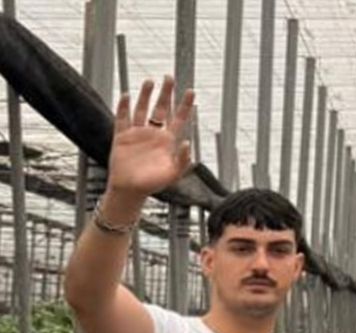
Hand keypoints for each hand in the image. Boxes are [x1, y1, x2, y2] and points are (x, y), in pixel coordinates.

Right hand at [108, 77, 194, 197]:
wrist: (130, 190)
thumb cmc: (153, 185)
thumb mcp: (172, 174)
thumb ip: (182, 160)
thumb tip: (188, 144)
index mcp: (167, 142)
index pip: (179, 118)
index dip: (185, 105)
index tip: (191, 91)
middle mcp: (153, 134)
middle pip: (161, 108)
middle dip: (166, 93)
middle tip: (170, 77)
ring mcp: (137, 134)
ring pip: (142, 109)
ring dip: (145, 95)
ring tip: (150, 81)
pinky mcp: (121, 136)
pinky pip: (122, 118)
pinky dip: (124, 106)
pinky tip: (127, 95)